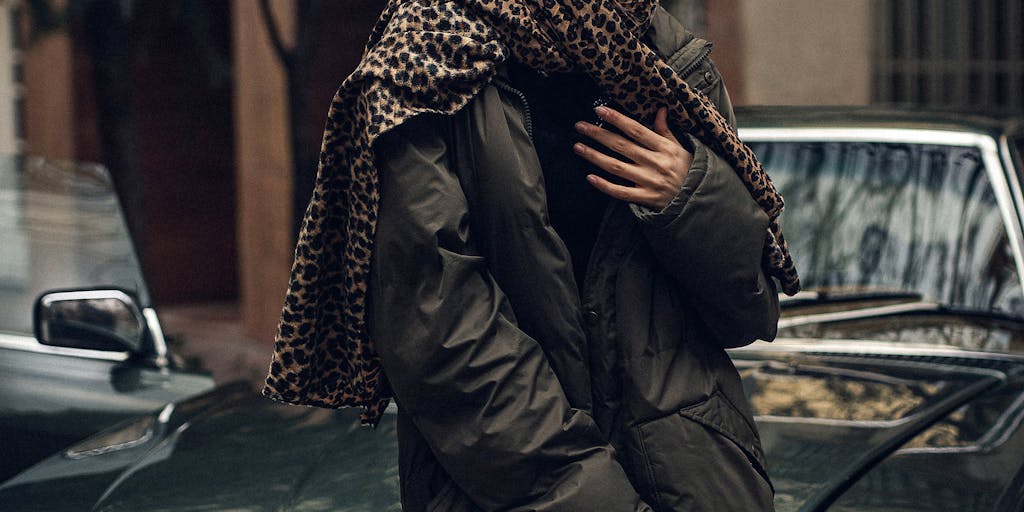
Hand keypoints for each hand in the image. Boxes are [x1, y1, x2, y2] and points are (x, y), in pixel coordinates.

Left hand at [573, 106, 692, 210]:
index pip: (636, 130)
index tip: (599, 110)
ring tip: (578, 147)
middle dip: (598, 134)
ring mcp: (650, 182)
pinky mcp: (646, 199)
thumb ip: (665, 130)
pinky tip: (589, 177)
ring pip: (617, 167)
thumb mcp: (680, 147)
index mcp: (664, 147)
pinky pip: (622, 192)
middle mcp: (656, 163)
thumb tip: (660, 109)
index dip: (617, 119)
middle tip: (579, 126)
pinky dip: (605, 186)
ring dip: (595, 156)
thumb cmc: (688, 170)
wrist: (699, 199)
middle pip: (622, 146)